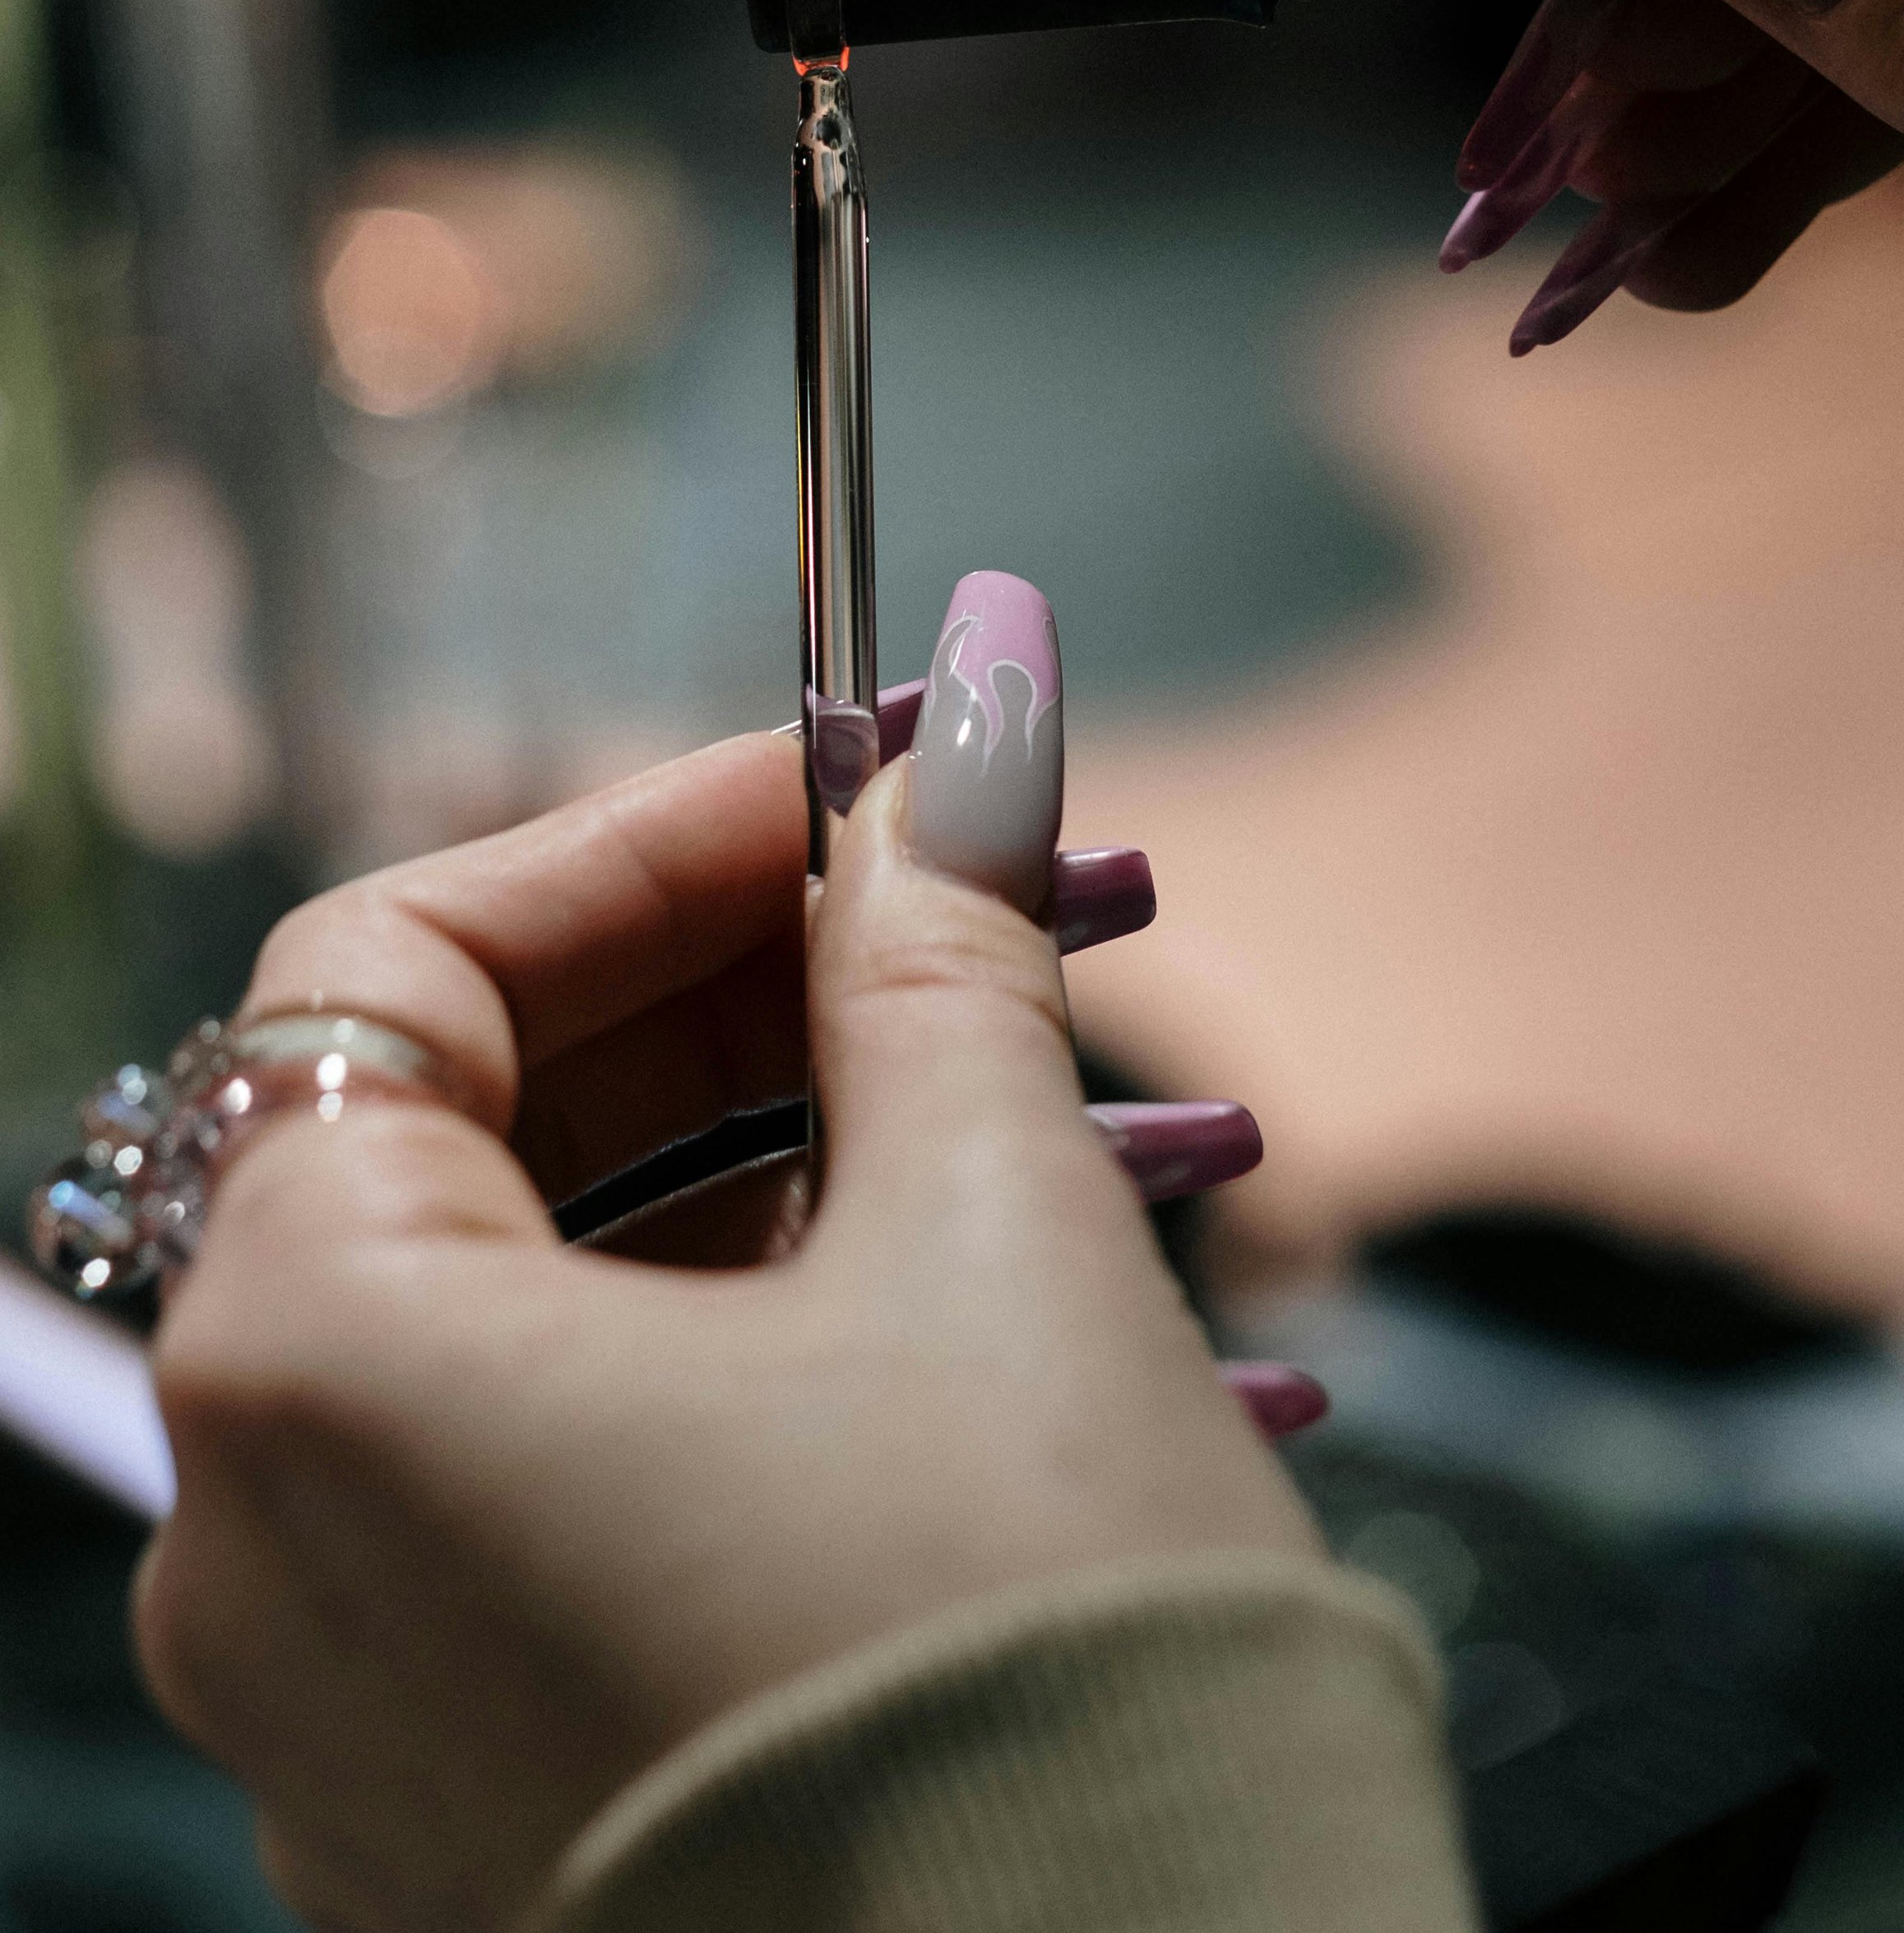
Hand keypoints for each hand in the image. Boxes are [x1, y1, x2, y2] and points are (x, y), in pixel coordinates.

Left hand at [132, 576, 1314, 1932]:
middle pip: (480, 1134)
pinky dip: (762, 1354)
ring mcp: (365, 1696)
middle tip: (970, 912)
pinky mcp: (487, 1795)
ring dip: (801, 1170)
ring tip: (1051, 1099)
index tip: (857, 785)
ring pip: (558, 1317)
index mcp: (320, 1361)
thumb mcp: (990, 1224)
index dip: (649, 836)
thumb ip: (944, 930)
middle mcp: (274, 1540)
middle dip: (754, 995)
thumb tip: (987, 687)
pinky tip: (984, 1296)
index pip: (406, 962)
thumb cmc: (1021, 1665)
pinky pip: (590, 1489)